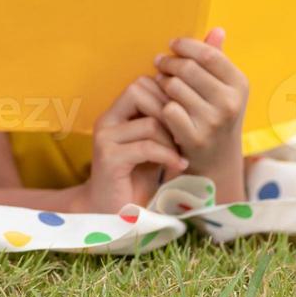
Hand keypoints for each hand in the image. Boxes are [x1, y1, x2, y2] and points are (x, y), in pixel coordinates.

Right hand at [82, 79, 186, 213]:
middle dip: (170, 112)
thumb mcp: (153, 145)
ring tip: (181, 153)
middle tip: (184, 134)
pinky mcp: (109, 159)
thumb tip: (190, 102)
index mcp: (115, 113)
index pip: (141, 83)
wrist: (114, 213)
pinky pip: (146, 147)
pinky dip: (168, 156)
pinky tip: (179, 165)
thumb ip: (162, 124)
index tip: (183, 118)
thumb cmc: (136, 178)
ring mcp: (105, 139)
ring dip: (172, 139)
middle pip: (141, 92)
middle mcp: (106, 121)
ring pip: (149, 121)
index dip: (166, 94)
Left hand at [153, 28, 248, 201]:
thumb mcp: (224, 88)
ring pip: (174, 87)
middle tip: (159, 63)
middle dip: (169, 63)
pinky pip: (167, 110)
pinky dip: (160, 105)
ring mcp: (213, 122)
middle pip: (188, 68)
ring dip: (162, 83)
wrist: (216, 161)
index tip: (172, 45)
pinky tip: (159, 105)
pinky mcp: (195, 138)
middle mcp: (230, 102)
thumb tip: (217, 29)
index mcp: (240, 84)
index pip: (208, 54)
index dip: (186, 46)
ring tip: (161, 84)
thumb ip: (218, 58)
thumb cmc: (216, 115)